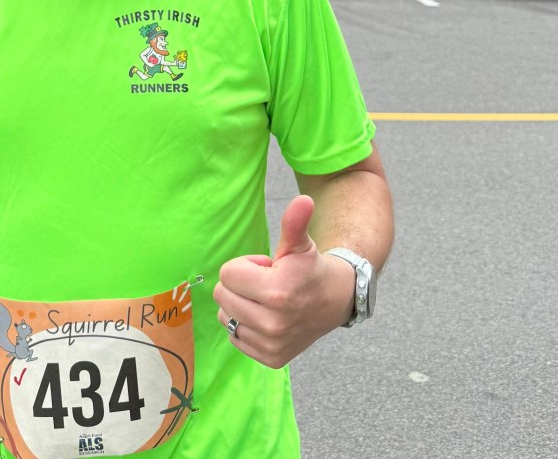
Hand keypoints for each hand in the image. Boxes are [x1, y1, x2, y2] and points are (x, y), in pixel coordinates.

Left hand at [213, 195, 354, 367]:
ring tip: (267, 300)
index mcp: (276, 292)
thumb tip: (303, 199)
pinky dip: (246, 325)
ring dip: (240, 305)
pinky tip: (267, 317)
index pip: (228, 273)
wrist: (335, 301)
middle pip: (222, 295)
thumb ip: (295, 222)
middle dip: (240, 284)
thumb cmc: (309, 268)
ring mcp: (272, 344)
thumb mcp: (300, 244)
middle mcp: (273, 323)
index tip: (267, 267)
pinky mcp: (271, 358)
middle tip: (266, 283)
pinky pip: (235, 337)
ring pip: (226, 316)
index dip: (246, 265)